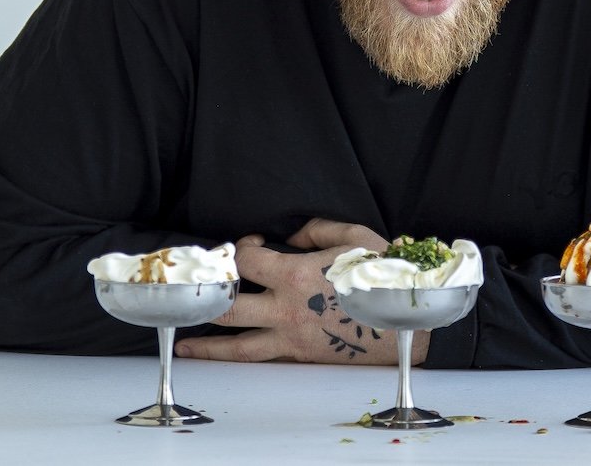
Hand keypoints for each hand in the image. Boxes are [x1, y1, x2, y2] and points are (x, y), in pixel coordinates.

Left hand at [174, 219, 429, 364]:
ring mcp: (290, 339)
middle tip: (199, 286)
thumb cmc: (381, 278)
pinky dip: (237, 362)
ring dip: (207, 343)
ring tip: (184, 340)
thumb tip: (292, 231)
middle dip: (209, 293)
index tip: (246, 244)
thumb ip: (317, 228)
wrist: (406, 327)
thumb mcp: (354, 237)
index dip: (240, 249)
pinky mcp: (299, 358)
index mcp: (296, 276)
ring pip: (237, 346)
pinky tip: (221, 360)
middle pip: (230, 306)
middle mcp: (286, 311)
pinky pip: (261, 361)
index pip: (247, 262)